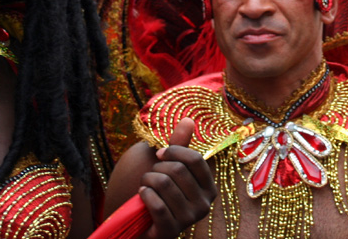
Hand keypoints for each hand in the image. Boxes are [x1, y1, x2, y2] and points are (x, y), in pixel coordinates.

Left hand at [139, 119, 216, 238]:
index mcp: (209, 188)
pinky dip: (144, 196)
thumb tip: (188, 120)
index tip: (159, 154)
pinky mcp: (171, 231)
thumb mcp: (169, 169)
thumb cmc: (157, 194)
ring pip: (164, 185)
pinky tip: (141, 197)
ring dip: (146, 181)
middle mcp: (204, 205)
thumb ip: (179, 146)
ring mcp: (189, 220)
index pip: (196, 160)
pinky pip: (156, 204)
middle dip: (156, 169)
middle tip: (150, 176)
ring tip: (145, 187)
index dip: (174, 152)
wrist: (139, 224)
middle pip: (178, 170)